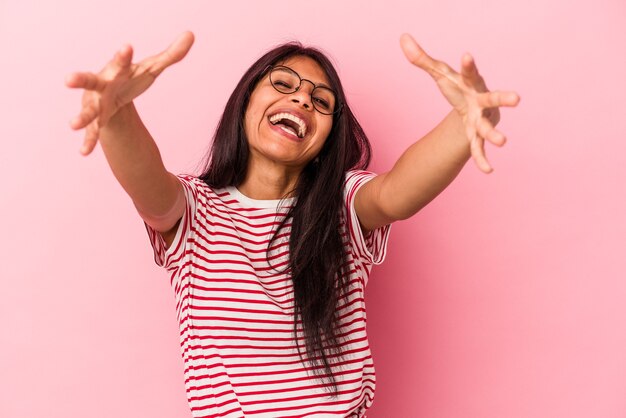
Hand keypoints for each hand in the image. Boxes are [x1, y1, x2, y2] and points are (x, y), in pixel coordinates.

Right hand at [66, 31, 194, 154]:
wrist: (113, 97)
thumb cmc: (130, 78)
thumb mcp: (151, 68)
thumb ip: (170, 55)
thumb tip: (191, 35)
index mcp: (115, 71)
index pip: (120, 62)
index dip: (123, 56)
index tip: (128, 47)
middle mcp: (100, 86)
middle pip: (89, 81)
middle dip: (79, 80)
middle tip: (68, 79)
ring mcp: (95, 104)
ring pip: (87, 111)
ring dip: (81, 118)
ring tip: (72, 125)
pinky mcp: (96, 122)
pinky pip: (92, 134)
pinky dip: (88, 142)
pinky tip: (83, 152)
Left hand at [399, 33, 519, 172]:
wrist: (472, 106)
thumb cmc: (457, 86)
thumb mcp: (439, 73)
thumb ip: (421, 59)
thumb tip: (403, 39)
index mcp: (471, 83)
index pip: (469, 73)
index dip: (468, 66)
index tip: (466, 56)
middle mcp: (481, 101)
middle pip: (493, 99)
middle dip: (504, 99)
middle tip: (517, 98)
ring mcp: (482, 119)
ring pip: (488, 127)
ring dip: (494, 134)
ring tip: (503, 141)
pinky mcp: (477, 136)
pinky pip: (479, 149)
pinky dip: (482, 159)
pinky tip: (488, 170)